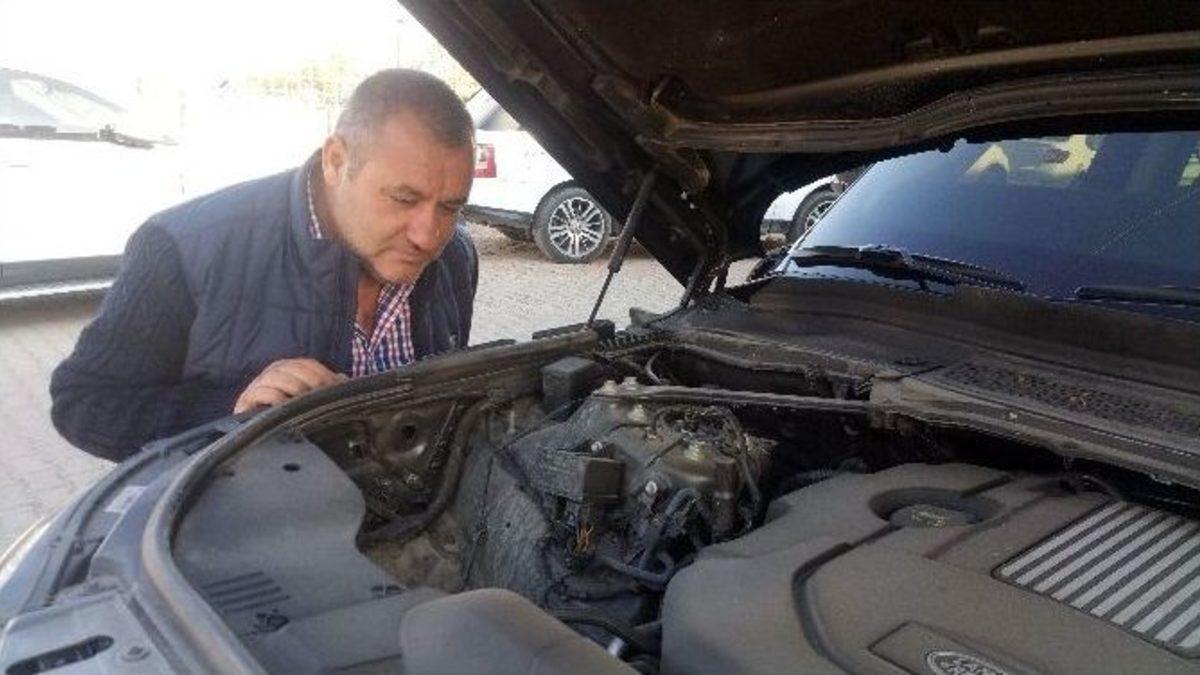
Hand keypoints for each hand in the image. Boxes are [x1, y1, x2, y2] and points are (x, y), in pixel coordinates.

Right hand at [233, 358, 348, 413]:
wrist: (260, 438)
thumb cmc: (291, 417)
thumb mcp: (312, 401)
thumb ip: (326, 389)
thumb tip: (344, 381)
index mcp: (291, 368)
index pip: (309, 365)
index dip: (323, 374)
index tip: (336, 388)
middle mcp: (274, 372)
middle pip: (293, 368)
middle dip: (310, 380)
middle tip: (322, 396)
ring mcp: (259, 385)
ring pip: (275, 376)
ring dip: (293, 386)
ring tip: (304, 400)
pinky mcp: (246, 400)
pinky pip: (259, 392)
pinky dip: (273, 396)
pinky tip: (285, 406)